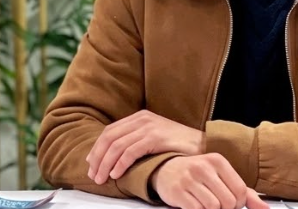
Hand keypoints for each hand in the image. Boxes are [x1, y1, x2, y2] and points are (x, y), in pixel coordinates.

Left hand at [86, 110, 201, 183]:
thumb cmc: (180, 147)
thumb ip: (138, 142)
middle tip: (93, 175)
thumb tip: (116, 157)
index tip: (91, 163)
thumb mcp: (156, 139)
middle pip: (110, 137)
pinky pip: (131, 151)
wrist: (206, 145)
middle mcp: (142, 119)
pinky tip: (116, 174)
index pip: (110, 131)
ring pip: (117, 145)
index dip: (97, 148)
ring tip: (101, 178)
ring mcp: (149, 127)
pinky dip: (120, 163)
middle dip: (98, 157)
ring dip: (106, 163)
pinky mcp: (156, 137)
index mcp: (139, 117)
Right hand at [151, 154, 268, 208]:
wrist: (165, 170)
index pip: (240, 190)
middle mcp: (203, 166)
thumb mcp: (221, 177)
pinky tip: (195, 205)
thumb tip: (265, 208)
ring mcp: (189, 178)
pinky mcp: (177, 191)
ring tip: (205, 204)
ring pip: (213, 207)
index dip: (237, 203)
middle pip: (228, 202)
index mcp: (217, 160)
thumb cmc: (197, 175)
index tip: (229, 203)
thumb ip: (244, 192)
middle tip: (216, 205)